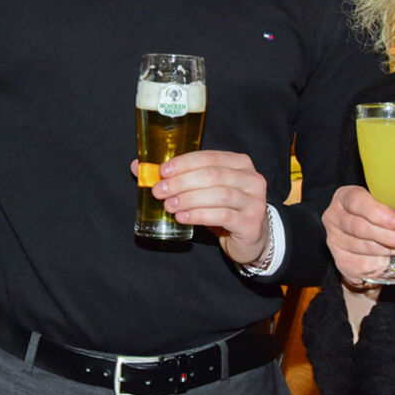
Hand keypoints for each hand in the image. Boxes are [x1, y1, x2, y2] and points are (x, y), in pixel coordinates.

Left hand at [136, 150, 269, 264]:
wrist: (251, 238)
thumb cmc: (224, 209)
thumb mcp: (204, 190)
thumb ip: (177, 177)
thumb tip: (139, 168)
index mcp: (240, 163)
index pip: (209, 157)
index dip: (184, 163)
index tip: (162, 171)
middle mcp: (251, 179)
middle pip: (213, 175)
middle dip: (182, 182)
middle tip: (159, 191)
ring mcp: (254, 201)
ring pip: (219, 195)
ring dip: (189, 199)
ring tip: (169, 205)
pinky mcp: (251, 223)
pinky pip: (222, 216)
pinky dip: (199, 215)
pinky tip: (182, 217)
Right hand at [323, 185, 394, 287]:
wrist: (367, 251)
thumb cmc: (379, 223)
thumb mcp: (392, 212)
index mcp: (345, 198)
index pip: (356, 201)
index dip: (376, 211)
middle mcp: (334, 217)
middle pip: (359, 227)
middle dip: (389, 235)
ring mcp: (335, 241)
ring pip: (364, 246)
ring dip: (389, 249)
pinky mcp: (341, 261)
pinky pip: (364, 264)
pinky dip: (383, 263)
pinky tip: (393, 260)